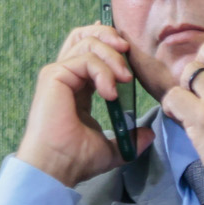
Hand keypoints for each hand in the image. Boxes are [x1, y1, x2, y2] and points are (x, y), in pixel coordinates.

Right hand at [15, 24, 155, 186]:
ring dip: (112, 57)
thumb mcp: (112, 148)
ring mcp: (58, 74)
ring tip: (125, 80)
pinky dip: (103, 72)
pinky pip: (85, 60)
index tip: (126, 46)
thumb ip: (130, 138)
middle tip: (128, 52)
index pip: (90, 52)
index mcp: (77, 88)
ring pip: (87, 43)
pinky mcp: (54, 76)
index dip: (108, 41)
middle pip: (84, 36)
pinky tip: (110, 93)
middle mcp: (65, 77)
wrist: (57, 168)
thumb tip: (149, 134)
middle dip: (109, 37)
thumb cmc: (76, 160)